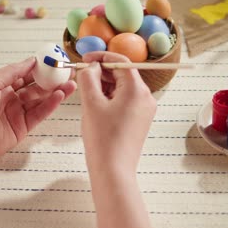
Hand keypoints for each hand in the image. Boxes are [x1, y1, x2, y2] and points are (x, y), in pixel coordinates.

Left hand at [0, 57, 76, 164]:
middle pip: (37, 87)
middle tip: (69, 72)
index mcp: (2, 85)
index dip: (41, 67)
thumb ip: (13, 71)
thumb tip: (32, 60)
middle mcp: (11, 98)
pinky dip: (51, 105)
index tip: (56, 60)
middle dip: (53, 79)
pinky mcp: (23, 128)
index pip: (26, 74)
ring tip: (71, 83)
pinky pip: (40, 114)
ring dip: (56, 91)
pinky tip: (60, 95)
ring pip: (41, 100)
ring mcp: (18, 113)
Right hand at [77, 52, 155, 173]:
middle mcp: (145, 97)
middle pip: (122, 74)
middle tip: (82, 76)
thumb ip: (89, 79)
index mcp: (137, 89)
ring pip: (122, 88)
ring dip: (104, 86)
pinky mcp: (139, 120)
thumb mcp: (91, 103)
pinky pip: (124, 101)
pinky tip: (96, 106)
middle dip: (101, 73)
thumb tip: (91, 68)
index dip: (101, 57)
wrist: (113, 170)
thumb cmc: (102, 138)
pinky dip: (110, 98)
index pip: (120, 62)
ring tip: (86, 95)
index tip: (85, 59)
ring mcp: (144, 110)